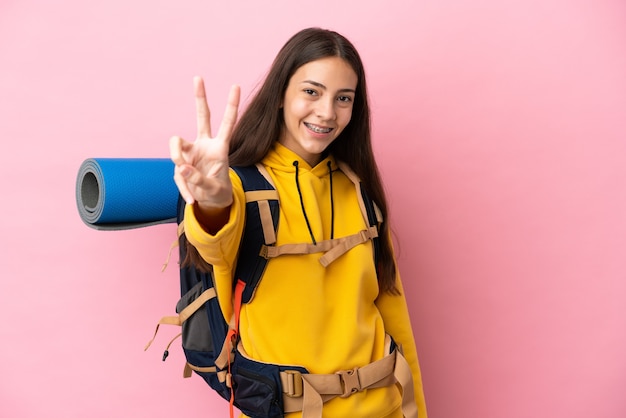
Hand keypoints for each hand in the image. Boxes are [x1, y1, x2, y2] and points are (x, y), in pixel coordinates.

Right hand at [170, 77, 239, 207]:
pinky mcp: (181, 162)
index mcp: (220, 148)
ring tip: (185, 176)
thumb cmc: (218, 192)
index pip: (227, 123)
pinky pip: (175, 169)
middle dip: (200, 97)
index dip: (231, 106)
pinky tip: (192, 198)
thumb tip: (182, 168)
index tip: (235, 86)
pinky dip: (182, 186)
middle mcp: (205, 144)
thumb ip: (199, 180)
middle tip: (198, 77)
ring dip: (177, 158)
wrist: (210, 201)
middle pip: (202, 116)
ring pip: (177, 143)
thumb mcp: (214, 189)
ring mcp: (191, 151)